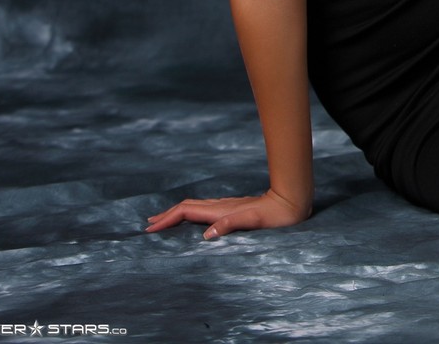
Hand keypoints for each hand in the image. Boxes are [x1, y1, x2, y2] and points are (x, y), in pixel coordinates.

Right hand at [144, 187, 309, 239]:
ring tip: (163, 219)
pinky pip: (203, 210)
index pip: (186, 212)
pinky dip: (189, 213)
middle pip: (186, 207)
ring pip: (194, 207)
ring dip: (176, 213)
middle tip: (149, 224)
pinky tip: (192, 218)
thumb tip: (206, 235)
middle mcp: (220, 206)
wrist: (290, 202)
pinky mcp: (232, 209)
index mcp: (220, 210)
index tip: (151, 229)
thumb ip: (230, 225)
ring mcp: (226, 206)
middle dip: (166, 215)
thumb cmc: (274, 215)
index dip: (167, 219)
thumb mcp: (253, 221)